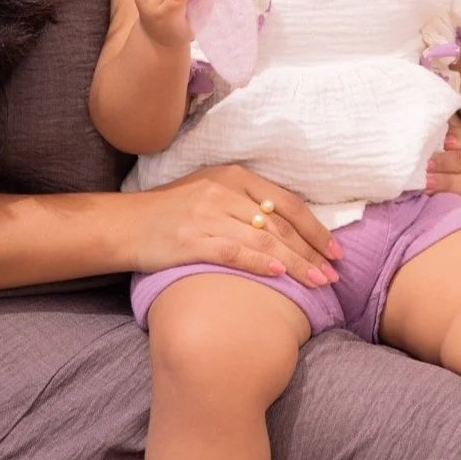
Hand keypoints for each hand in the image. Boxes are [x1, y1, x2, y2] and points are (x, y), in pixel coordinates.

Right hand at [130, 164, 343, 288]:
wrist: (125, 225)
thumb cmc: (171, 213)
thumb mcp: (210, 194)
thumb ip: (245, 204)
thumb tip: (286, 228)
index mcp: (233, 176)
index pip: (287, 202)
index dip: (315, 228)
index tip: (335, 251)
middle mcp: (223, 191)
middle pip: (281, 222)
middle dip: (312, 251)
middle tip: (334, 274)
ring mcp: (208, 215)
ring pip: (265, 238)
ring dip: (296, 263)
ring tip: (318, 283)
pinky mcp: (192, 240)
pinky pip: (234, 252)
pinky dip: (260, 263)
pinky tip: (279, 275)